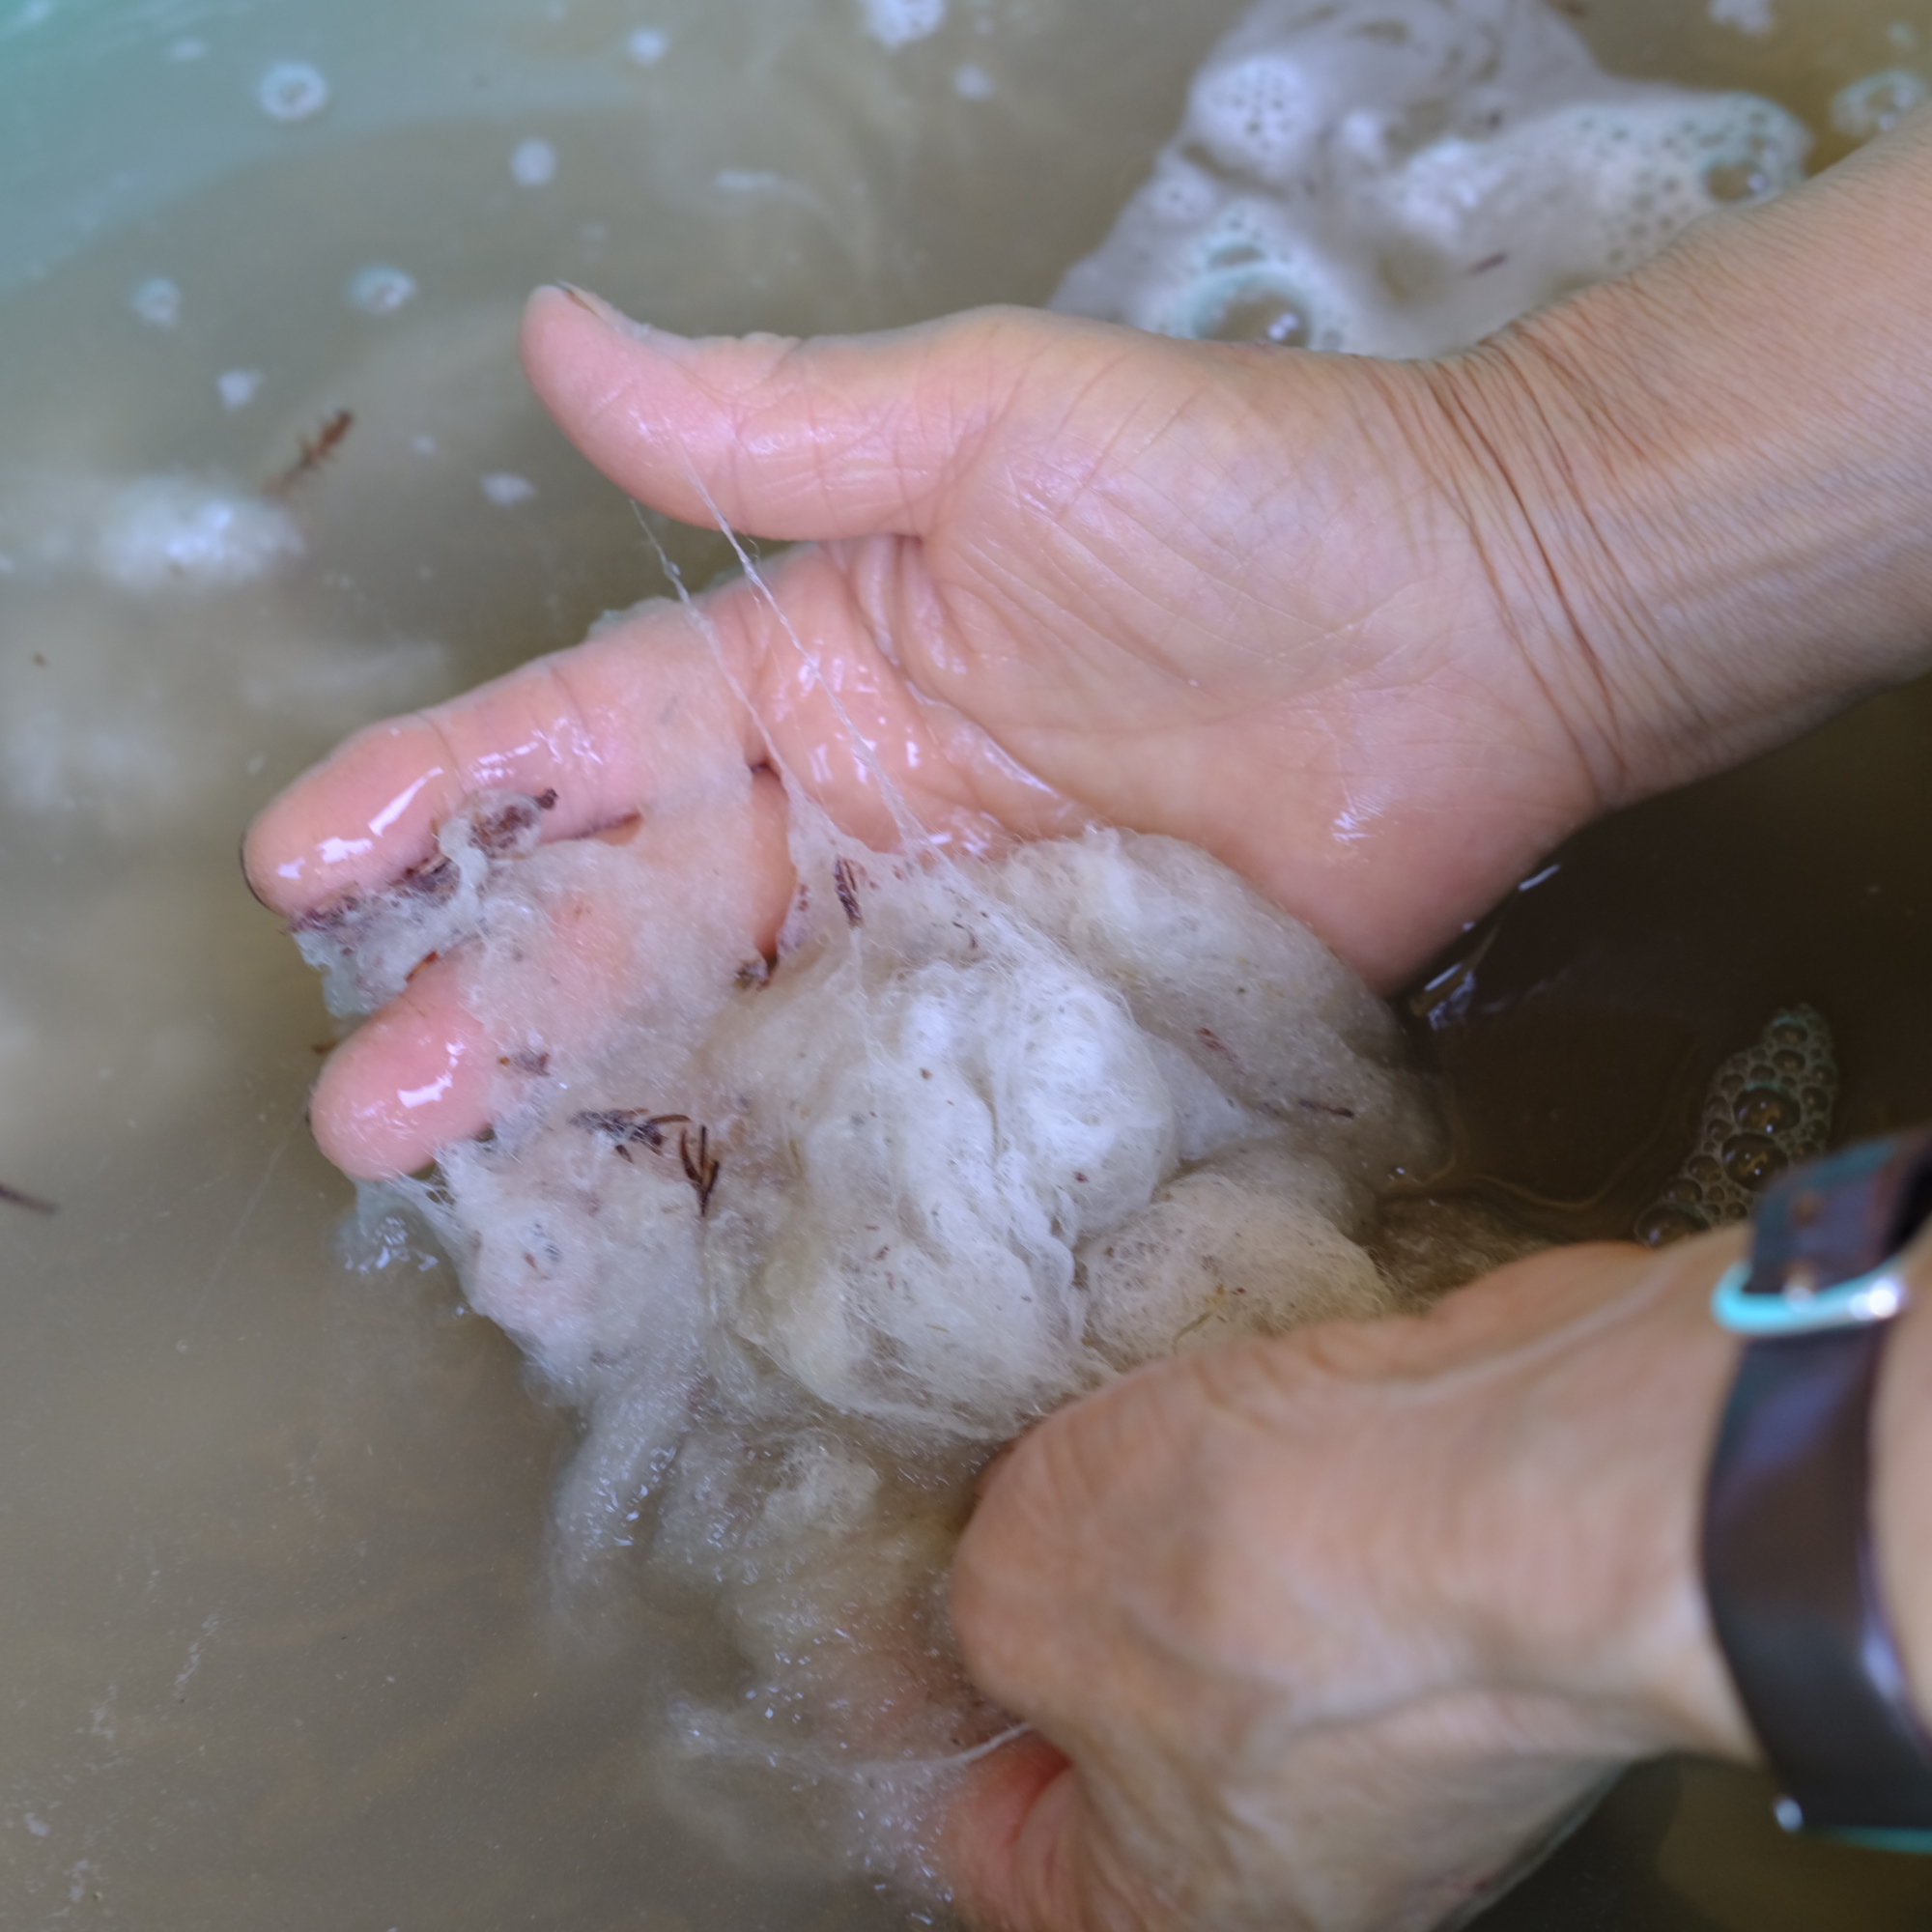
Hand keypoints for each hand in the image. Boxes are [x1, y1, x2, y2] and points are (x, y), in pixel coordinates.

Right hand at [244, 289, 1623, 1177]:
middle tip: (373, 1113)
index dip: (447, 795)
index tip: (306, 860)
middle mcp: (851, 825)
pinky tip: (701, 1256)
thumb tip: (557, 340)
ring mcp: (940, 952)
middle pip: (640, 929)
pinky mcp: (1043, 1045)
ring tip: (494, 1224)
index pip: (591, 739)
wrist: (1488, 625)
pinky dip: (796, 1185)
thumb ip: (776, 419)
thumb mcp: (993, 424)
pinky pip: (892, 1123)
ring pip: (742, 1049)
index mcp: (812, 672)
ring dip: (617, 1131)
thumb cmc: (1247, 497)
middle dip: (501, 1012)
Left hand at [942, 1232, 1757, 1931]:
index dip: (918, 1723)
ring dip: (1164, 1523)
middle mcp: (1311, 1851)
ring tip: (1116, 1429)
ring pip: (1227, 1627)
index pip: (996, 1858)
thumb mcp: (1032, 1585)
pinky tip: (1233, 1404)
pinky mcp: (1464, 1605)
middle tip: (999, 1496)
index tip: (886, 1615)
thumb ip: (981, 1609)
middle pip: (1122, 1735)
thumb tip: (1010, 1588)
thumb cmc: (1293, 1572)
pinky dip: (1270, 1480)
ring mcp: (1403, 1728)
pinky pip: (1324, 1550)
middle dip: (1054, 1605)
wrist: (1550, 1473)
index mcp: (1179, 1911)